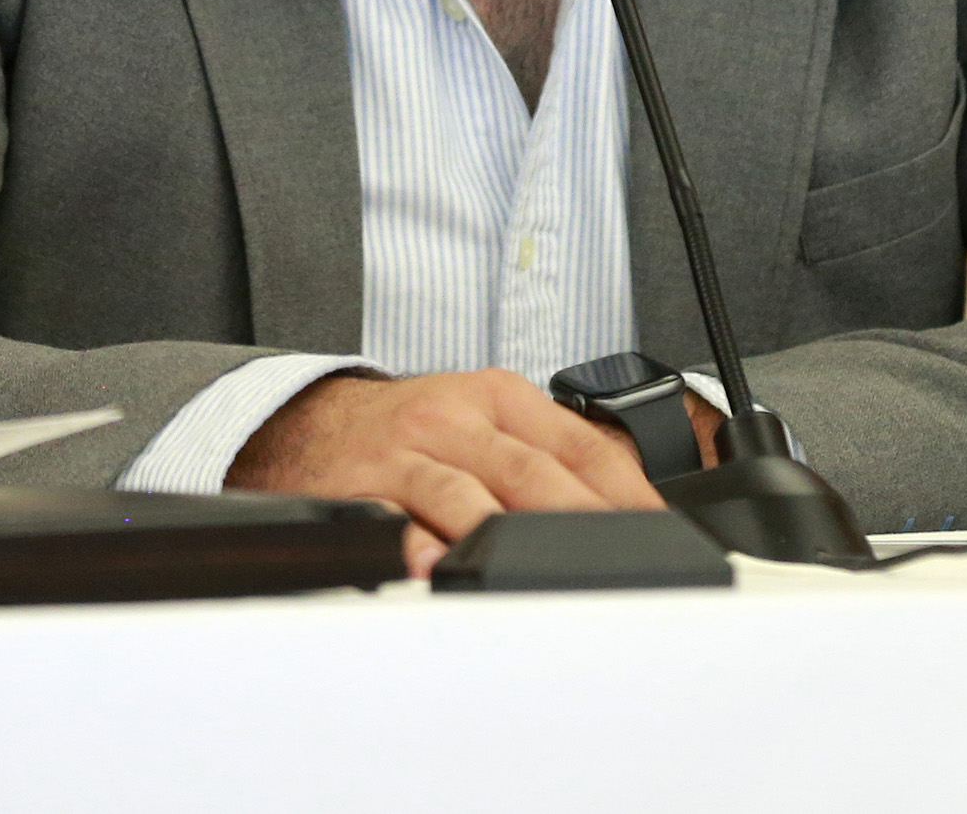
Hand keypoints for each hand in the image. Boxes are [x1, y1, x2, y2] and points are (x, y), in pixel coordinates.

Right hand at [227, 369, 668, 575]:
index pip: (578, 444)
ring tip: (543, 570)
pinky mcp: (358, 488)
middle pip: (532, 472)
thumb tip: (621, 512)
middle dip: (582, 520)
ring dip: (505, 535)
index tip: (657, 530)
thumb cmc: (411, 430)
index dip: (625, 491)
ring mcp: (405, 452)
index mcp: (499, 397)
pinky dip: (417, 546)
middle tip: (618, 562)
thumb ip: (542, 456)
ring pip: (467, 494)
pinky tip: (436, 568)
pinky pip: (394, 520)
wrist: (309, 423)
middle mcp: (454, 417)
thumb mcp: (480, 418)